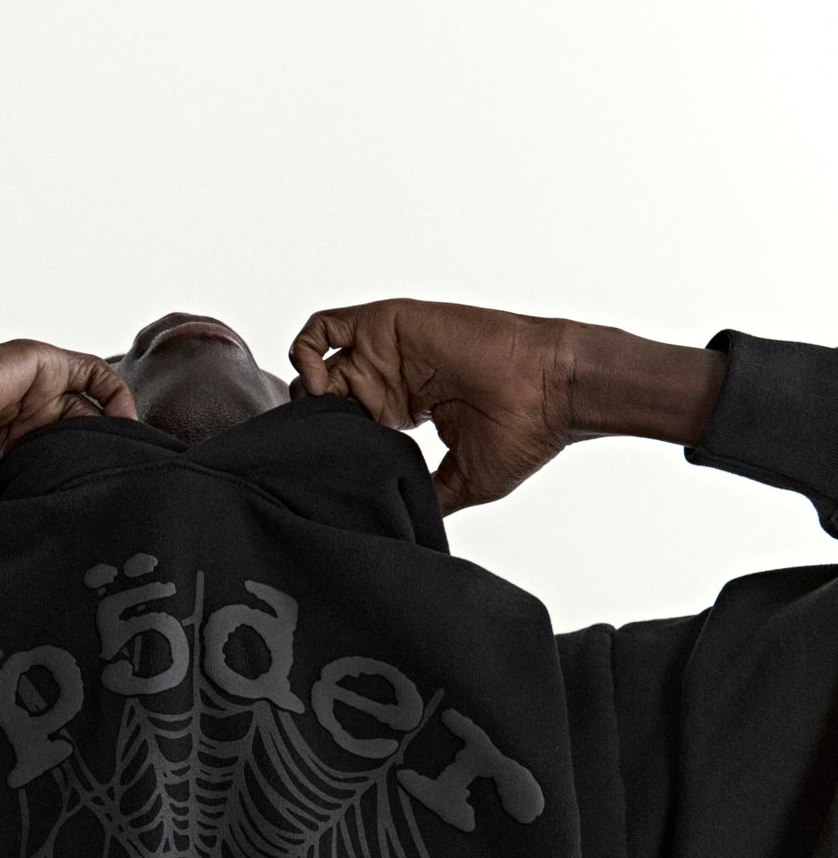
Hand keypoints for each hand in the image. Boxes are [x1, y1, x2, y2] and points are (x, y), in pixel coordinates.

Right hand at [0, 340, 135, 525]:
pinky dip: (117, 396)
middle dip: (103, 459)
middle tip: (128, 493)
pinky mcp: (33, 365)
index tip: (96, 510)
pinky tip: (128, 432)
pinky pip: (92, 374)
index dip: (74, 479)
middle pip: (76, 430)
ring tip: (134, 466)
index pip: (49, 454)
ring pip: (89, 403)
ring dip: (116, 431)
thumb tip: (11, 534)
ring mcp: (23, 386)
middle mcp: (12, 410)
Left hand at [289, 298, 725, 516]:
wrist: (553, 390)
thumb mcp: (462, 482)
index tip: (324, 475)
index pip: (342, 424)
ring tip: (322, 418)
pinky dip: (307, 352)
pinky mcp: (385, 325)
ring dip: (304, 389)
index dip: (325, 447)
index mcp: (401, 408)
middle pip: (320, 395)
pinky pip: (322, 328)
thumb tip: (395, 531)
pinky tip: (321, 388)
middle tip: (316, 449)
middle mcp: (390, 378)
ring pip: (314, 361)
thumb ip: (423, 497)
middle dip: (307, 422)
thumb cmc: (525, 433)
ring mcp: (385, 352)